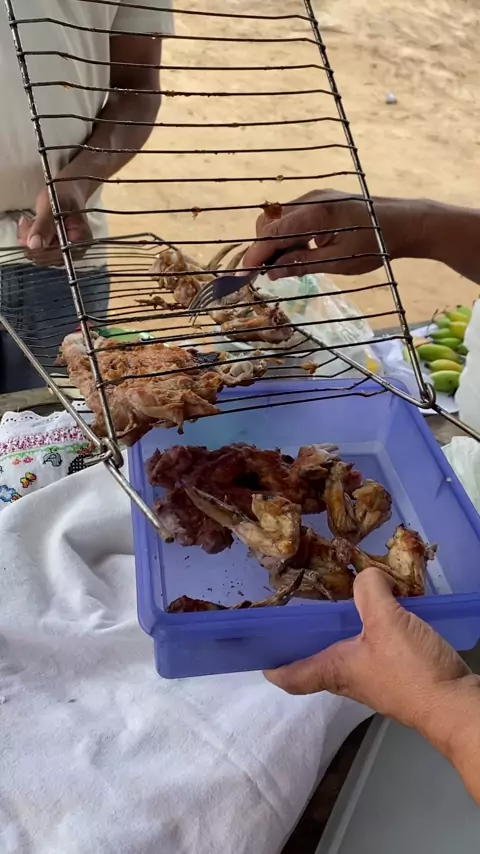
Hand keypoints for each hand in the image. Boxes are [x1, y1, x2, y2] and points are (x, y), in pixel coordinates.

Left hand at [17, 182, 91, 266]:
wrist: (66, 191)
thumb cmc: (62, 195)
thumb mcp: (51, 205)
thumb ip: (44, 225)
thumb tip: (34, 246)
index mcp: (79, 243)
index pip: (55, 257)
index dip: (38, 247)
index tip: (31, 226)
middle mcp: (72, 252)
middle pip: (44, 258)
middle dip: (31, 240)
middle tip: (29, 220)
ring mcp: (62, 252)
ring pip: (36, 255)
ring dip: (28, 237)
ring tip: (30, 220)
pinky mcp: (53, 250)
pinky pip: (35, 250)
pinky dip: (28, 238)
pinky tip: (30, 225)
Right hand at [243, 190, 417, 278]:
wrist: (404, 223)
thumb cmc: (376, 245)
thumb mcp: (340, 262)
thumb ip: (303, 265)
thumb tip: (271, 273)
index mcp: (317, 214)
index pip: (273, 234)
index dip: (255, 255)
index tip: (242, 276)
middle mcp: (312, 200)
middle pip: (269, 222)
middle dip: (263, 248)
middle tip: (268, 274)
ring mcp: (316, 197)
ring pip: (279, 219)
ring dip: (276, 243)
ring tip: (287, 265)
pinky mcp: (320, 201)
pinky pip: (293, 217)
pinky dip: (289, 235)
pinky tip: (301, 252)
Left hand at [265, 568, 476, 739]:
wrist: (454, 705)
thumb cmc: (411, 670)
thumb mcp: (385, 621)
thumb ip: (369, 591)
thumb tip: (365, 575)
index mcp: (334, 670)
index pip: (291, 677)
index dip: (273, 666)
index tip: (260, 652)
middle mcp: (350, 679)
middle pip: (320, 659)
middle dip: (312, 635)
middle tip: (307, 604)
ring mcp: (377, 680)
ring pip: (351, 653)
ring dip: (347, 629)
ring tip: (350, 599)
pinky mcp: (402, 676)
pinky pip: (379, 650)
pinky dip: (377, 630)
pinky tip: (391, 610)